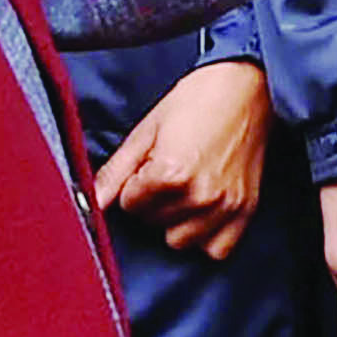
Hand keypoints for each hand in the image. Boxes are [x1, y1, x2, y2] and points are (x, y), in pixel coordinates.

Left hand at [94, 56, 268, 256]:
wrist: (246, 87)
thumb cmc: (195, 101)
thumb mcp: (146, 131)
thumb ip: (115, 172)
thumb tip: (90, 203)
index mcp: (172, 174)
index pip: (130, 206)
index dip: (134, 184)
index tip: (149, 164)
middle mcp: (200, 196)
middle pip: (153, 223)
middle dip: (152, 202)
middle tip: (168, 172)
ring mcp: (226, 207)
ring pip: (180, 241)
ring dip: (175, 221)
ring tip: (184, 191)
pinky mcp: (246, 211)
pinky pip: (216, 250)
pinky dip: (205, 236)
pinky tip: (202, 212)